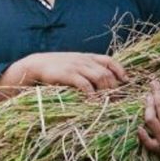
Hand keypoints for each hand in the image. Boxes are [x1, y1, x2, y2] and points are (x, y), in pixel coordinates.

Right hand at [0, 52, 126, 99]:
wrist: (34, 66)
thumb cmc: (53, 69)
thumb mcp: (71, 65)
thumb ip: (84, 69)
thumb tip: (99, 82)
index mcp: (86, 57)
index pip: (109, 61)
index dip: (120, 71)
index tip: (125, 82)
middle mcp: (84, 60)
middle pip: (107, 72)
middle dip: (114, 88)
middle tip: (116, 101)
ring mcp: (76, 66)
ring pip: (100, 77)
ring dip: (106, 91)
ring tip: (107, 103)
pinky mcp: (68, 74)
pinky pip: (85, 84)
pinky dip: (92, 94)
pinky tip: (93, 102)